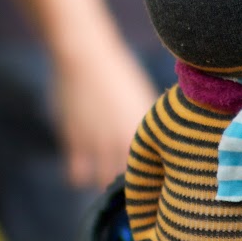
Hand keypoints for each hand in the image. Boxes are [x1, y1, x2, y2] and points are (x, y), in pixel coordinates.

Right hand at [52, 35, 158, 189]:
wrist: (85, 57)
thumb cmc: (118, 75)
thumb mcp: (144, 99)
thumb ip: (155, 125)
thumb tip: (168, 141)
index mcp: (146, 130)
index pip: (156, 169)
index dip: (154, 176)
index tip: (152, 178)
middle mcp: (123, 140)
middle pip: (130, 180)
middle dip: (130, 183)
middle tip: (127, 179)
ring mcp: (97, 143)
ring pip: (102, 182)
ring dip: (103, 180)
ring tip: (104, 174)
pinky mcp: (73, 143)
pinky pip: (77, 177)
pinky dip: (80, 178)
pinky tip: (84, 169)